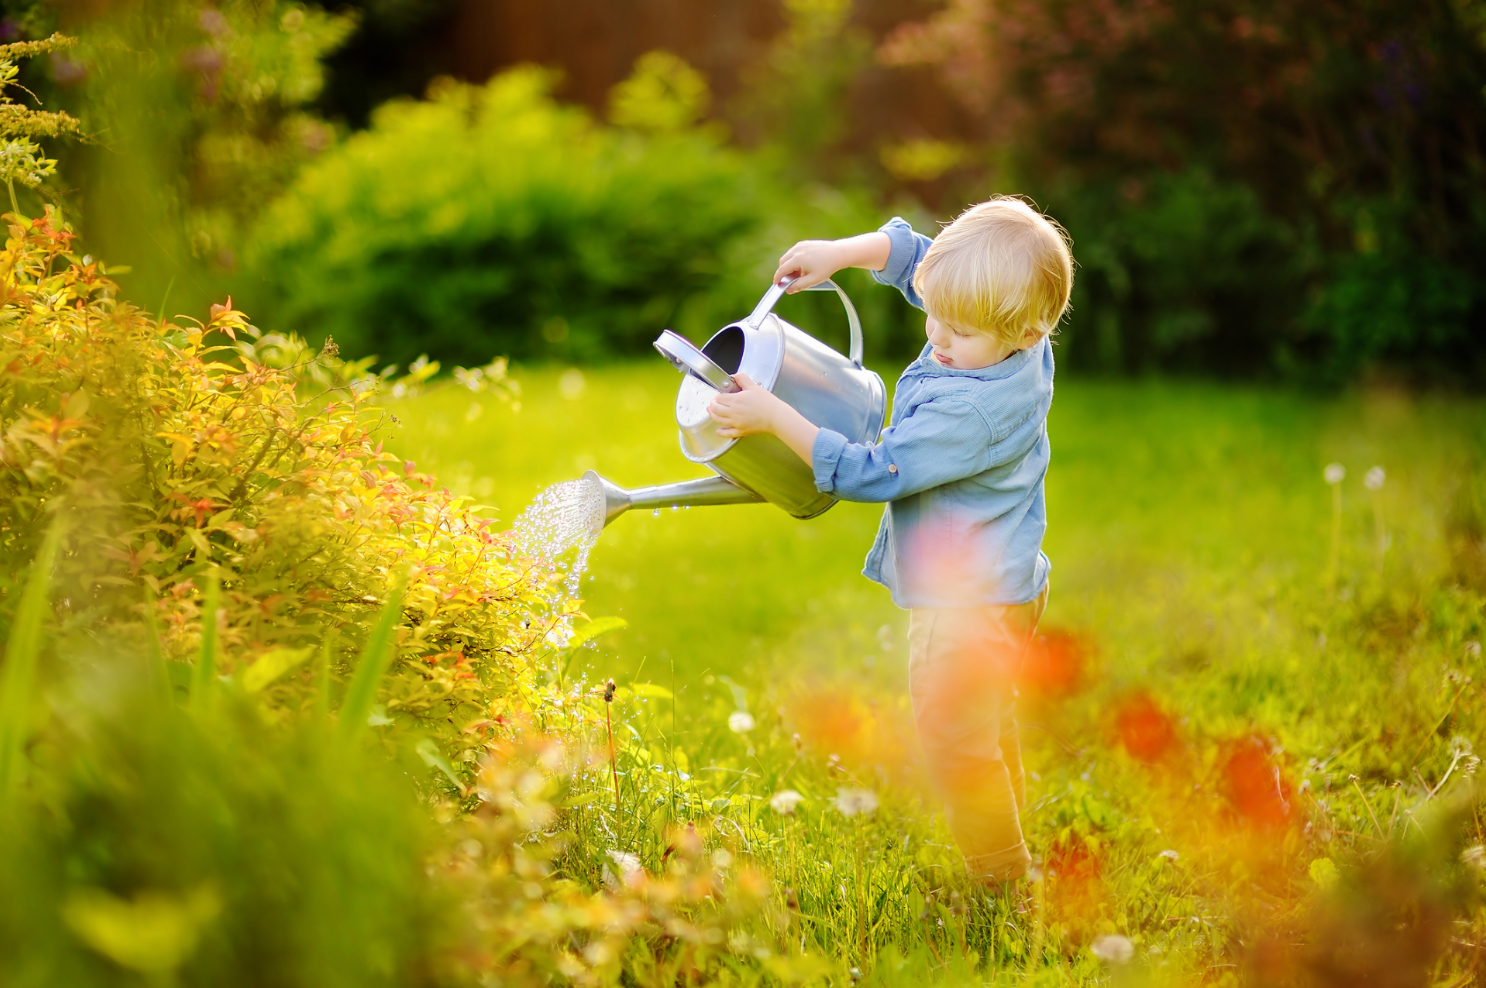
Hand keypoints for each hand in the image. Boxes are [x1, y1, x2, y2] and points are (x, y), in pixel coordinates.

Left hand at [707, 373, 821, 464]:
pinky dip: (721, 432)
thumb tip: (735, 376)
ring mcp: (736, 423)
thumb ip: (742, 379)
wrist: (775, 416)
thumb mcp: (753, 386)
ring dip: (713, 415)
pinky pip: (728, 433)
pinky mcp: (741, 431)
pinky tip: (718, 431)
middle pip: (716, 409)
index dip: (717, 396)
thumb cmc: (767, 402)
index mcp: (735, 400)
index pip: (719, 398)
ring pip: (719, 420)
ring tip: (711, 412)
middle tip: (712, 403)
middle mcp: (733, 412)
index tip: (719, 395)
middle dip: (712, 405)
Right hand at [773, 240, 848, 292]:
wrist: (838, 253)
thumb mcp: (813, 280)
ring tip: (798, 274)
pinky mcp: (804, 243)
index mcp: (797, 259)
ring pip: (787, 256)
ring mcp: (800, 245)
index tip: (776, 284)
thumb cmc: (826, 267)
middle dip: (783, 271)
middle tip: (789, 280)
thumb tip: (788, 290)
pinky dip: (794, 259)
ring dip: (788, 265)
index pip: (782, 270)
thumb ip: (799, 286)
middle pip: (782, 262)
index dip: (777, 278)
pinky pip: (794, 252)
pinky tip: (802, 266)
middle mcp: (796, 250)